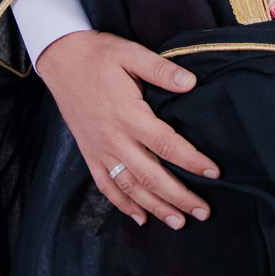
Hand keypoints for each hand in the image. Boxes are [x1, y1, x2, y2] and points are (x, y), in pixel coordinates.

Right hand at [36, 29, 220, 229]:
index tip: (213, 173)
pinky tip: (140, 217)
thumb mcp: (131, 53)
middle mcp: (114, 139)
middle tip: (203, 212)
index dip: (192, 161)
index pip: (167, 145)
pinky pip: (106, 187)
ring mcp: (99, 150)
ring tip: (178, 222)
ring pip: (130, 188)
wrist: (60, 59)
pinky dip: (123, 205)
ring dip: (155, 208)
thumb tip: (191, 83)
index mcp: (128, 115)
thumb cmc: (98, 55)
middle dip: (179, 197)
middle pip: (151, 176)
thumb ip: (161, 70)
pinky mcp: (89, 154)